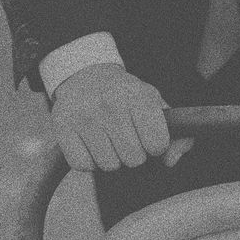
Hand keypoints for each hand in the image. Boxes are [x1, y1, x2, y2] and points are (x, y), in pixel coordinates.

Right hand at [50, 63, 193, 171]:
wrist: (84, 74)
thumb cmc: (126, 98)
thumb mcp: (155, 106)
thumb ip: (176, 135)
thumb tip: (171, 160)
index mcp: (138, 96)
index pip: (157, 145)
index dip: (154, 146)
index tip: (147, 136)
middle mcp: (111, 102)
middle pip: (134, 159)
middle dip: (132, 154)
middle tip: (124, 136)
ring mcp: (84, 114)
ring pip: (109, 165)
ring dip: (110, 158)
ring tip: (106, 138)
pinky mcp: (62, 127)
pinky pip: (84, 165)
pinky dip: (88, 160)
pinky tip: (89, 142)